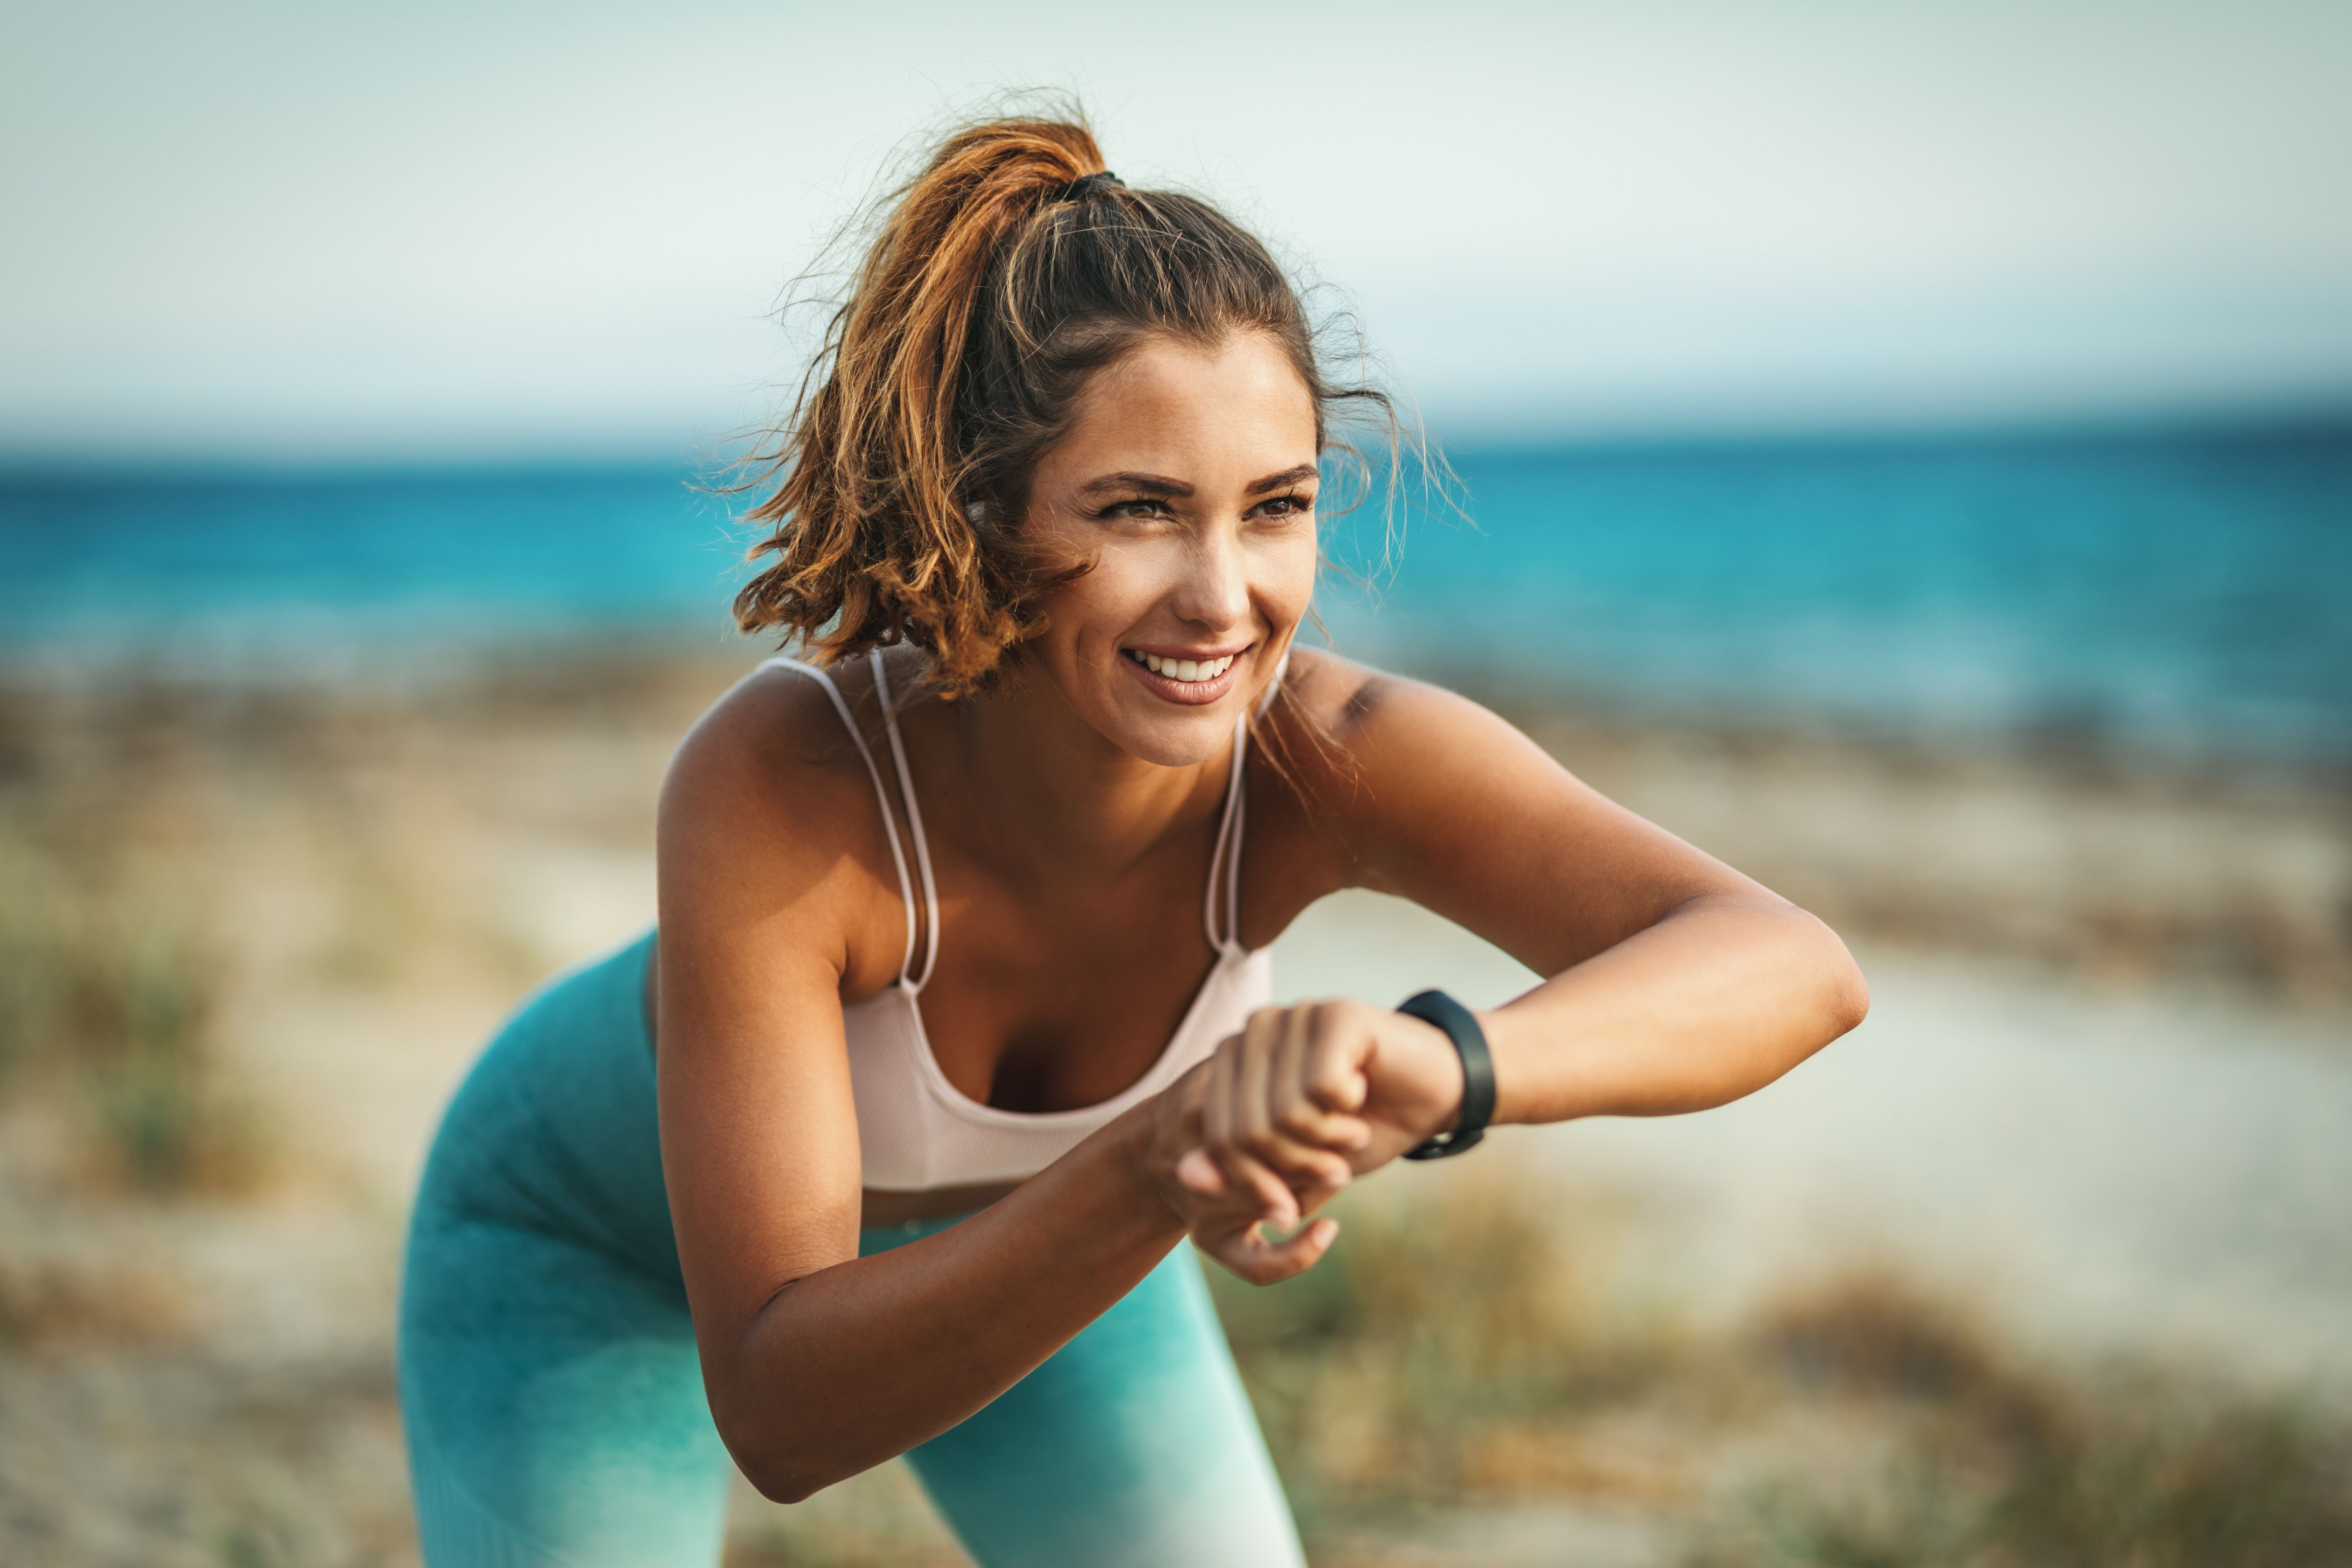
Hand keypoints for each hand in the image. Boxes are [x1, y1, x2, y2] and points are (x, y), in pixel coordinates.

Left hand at [1141, 998, 1470, 1282]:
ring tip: (1349, 1132)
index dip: (1251, 1187)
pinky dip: (1346, 1113)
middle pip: (1245, 1130)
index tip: (1286, 1214)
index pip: (1218, 1137)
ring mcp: (1293, 1015)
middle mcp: (1255, 1029)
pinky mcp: (1334, 1014)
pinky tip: (1362, 1096)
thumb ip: (1242, 1174)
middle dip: (1291, 1171)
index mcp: (1233, 1059)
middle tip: (1334, 1172)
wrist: (1436, 1094)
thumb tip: (1186, 1174)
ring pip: (1280, 1115)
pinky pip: (1320, 1089)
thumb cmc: (1361, 1128)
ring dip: (1324, 1145)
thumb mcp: (1295, 1166)